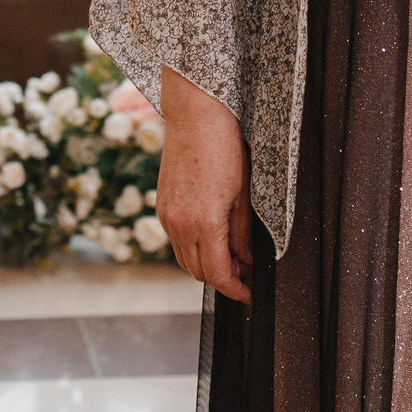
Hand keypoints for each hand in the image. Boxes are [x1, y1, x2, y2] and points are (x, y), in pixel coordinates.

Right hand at [156, 66, 252, 303]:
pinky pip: (176, 241)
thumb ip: (242, 234)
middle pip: (199, 273)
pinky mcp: (162, 206)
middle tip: (245, 271)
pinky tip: (211, 235)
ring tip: (230, 254)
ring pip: (185, 260)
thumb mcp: (243, 195)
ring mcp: (167, 216)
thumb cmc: (225, 150)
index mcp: (205, 224)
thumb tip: (244, 261)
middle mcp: (180, 225)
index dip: (236, 290)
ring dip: (206, 265)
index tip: (249, 294)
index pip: (218, 276)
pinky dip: (193, 248)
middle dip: (223, 279)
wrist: (195, 117)